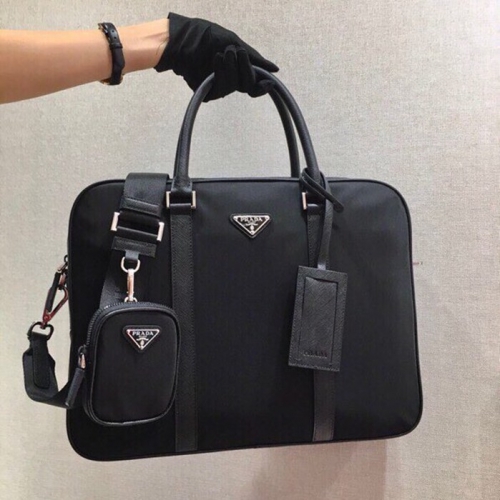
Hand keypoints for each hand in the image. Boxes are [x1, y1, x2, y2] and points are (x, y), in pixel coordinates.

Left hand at [154, 13, 278, 101]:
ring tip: (221, 53)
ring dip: (230, 68)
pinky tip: (215, 61)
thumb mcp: (234, 42)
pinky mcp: (209, 92)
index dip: (262, 85)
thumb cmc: (206, 36)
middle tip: (234, 52)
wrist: (183, 40)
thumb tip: (274, 70)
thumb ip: (254, 58)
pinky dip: (220, 74)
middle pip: (248, 86)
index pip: (255, 83)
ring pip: (234, 87)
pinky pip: (221, 90)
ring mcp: (220, 87)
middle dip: (244, 69)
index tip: (267, 82)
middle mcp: (231, 80)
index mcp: (239, 68)